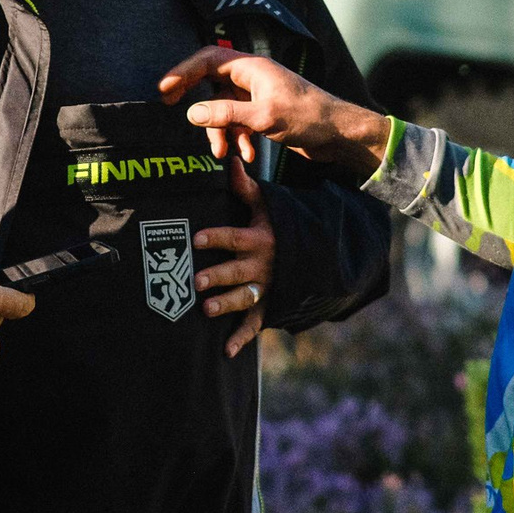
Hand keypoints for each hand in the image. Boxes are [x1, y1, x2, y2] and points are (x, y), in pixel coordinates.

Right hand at [157, 47, 391, 173]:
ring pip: (225, 108)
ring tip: (222, 152)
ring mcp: (259, 96)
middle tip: (172, 107)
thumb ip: (226, 114)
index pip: (208, 59)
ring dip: (221, 130)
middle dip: (197, 102)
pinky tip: (247, 154)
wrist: (339, 134)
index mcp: (252, 68)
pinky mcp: (265, 114)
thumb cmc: (308, 118)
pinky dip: (238, 138)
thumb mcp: (263, 117)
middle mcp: (253, 78)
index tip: (164, 89)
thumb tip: (192, 113)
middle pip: (212, 83)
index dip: (183, 71)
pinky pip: (239, 122)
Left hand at [195, 161, 273, 355]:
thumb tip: (229, 161)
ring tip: (206, 310)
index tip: (196, 238)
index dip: (216, 237)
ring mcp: (266, 287)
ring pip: (246, 297)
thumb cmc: (282, 225)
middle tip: (196, 281)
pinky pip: (255, 324)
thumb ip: (245, 188)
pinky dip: (241, 339)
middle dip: (218, 276)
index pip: (234, 238)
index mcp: (259, 239)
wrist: (317, 253)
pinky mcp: (269, 306)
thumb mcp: (268, 206)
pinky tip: (226, 351)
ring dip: (226, 304)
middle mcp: (263, 265)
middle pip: (237, 271)